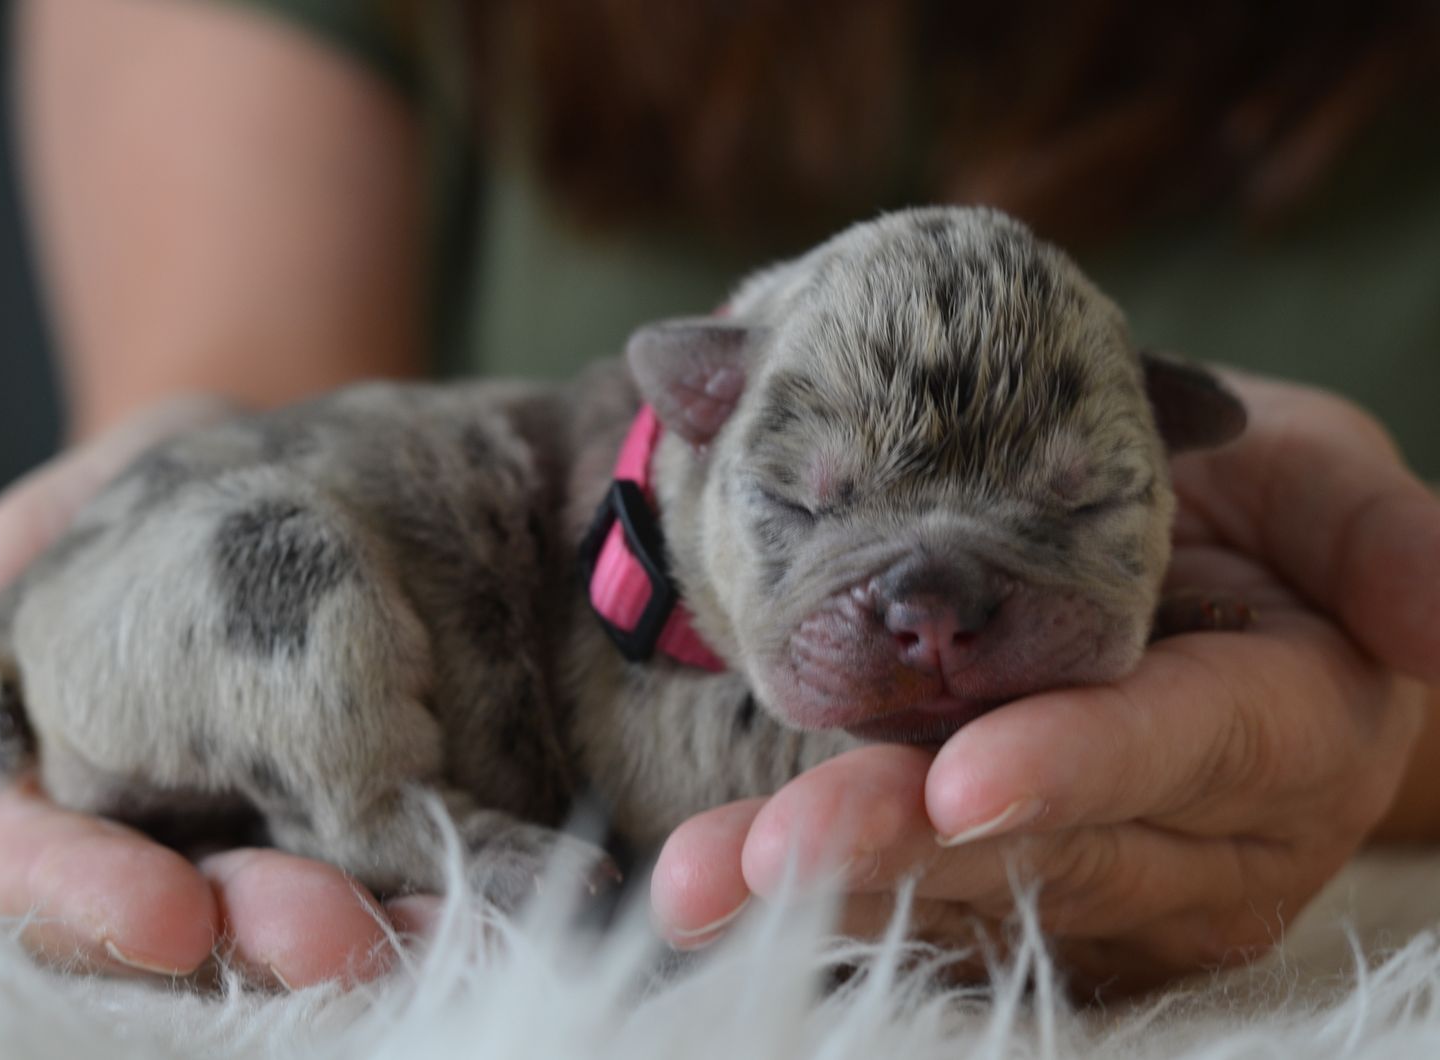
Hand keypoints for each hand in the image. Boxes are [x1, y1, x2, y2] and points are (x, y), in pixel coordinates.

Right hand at [0, 397, 430, 987]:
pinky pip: (396, 874)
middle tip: (329, 931)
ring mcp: (276, 835)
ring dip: (357, 932)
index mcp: (57, 789)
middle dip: (252, 934)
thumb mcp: (47, 541)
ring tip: (423, 922)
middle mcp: (163, 835)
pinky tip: (482, 897)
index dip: (93, 901)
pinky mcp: (378, 821)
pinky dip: (438, 891)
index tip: (167, 912)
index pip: (48, 874)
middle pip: (184, 925)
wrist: (302, 461)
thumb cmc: (158, 500)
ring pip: (293, 919)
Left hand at [652, 373, 1439, 995]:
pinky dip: (818, 902)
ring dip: (826, 891)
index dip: (1076, 768)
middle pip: (1042, 850)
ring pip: (961, 896)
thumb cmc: (1254, 517)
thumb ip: (1378, 540)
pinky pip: (922, 913)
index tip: (964, 778)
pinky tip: (713, 893)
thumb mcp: (1319, 486)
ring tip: (699, 880)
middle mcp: (1194, 841)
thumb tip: (1439, 626)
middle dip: (900, 852)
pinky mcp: (1024, 902)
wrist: (1196, 587)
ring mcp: (1105, 888)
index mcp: (1281, 728)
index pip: (1174, 750)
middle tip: (766, 851)